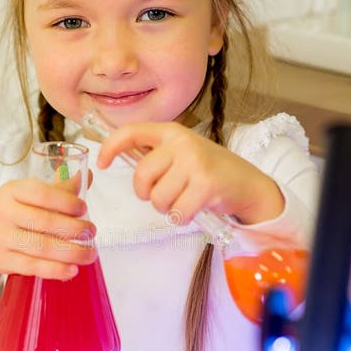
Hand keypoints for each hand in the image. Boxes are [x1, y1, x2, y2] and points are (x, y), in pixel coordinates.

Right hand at [0, 177, 96, 299]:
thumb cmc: (6, 212)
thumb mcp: (23, 194)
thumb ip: (56, 189)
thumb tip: (87, 176)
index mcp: (12, 191)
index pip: (41, 194)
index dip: (65, 201)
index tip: (83, 208)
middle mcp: (3, 213)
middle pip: (45, 222)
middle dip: (74, 229)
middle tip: (91, 233)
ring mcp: (0, 238)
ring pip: (41, 247)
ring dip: (71, 252)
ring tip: (89, 254)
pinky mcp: (1, 261)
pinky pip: (32, 267)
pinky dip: (55, 270)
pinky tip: (72, 270)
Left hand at [97, 122, 284, 226]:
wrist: (248, 184)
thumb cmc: (209, 172)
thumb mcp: (181, 154)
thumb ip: (156, 155)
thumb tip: (115, 157)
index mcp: (171, 132)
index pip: (131, 132)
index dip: (110, 147)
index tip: (102, 163)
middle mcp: (182, 142)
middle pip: (141, 177)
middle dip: (148, 194)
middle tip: (167, 194)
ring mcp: (195, 162)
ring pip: (158, 198)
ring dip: (168, 208)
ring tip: (185, 199)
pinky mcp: (206, 184)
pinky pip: (176, 212)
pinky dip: (182, 217)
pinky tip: (195, 208)